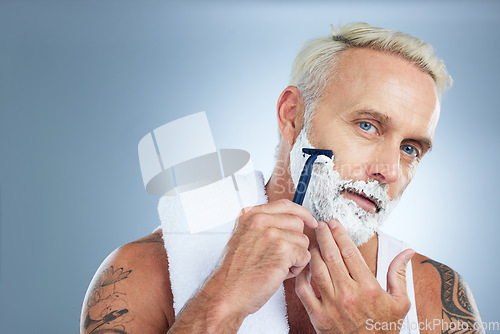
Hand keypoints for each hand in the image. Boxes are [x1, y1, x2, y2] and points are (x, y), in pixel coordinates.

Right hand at [208, 199, 317, 316]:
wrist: (226, 294)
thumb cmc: (235, 273)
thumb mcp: (244, 238)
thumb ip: (263, 226)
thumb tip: (290, 222)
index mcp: (250, 215)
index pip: (285, 205)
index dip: (301, 213)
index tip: (309, 220)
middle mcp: (260, 220)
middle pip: (297, 223)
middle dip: (295, 241)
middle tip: (281, 257)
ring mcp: (271, 233)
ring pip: (302, 240)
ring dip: (295, 257)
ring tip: (277, 267)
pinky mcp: (282, 250)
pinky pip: (304, 256)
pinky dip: (296, 268)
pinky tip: (279, 274)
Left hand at [295, 219, 413, 333]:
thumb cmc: (384, 329)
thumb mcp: (400, 302)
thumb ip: (400, 274)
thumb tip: (407, 251)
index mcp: (368, 288)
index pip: (349, 252)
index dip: (339, 234)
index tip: (334, 223)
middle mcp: (348, 295)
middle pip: (330, 256)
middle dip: (324, 236)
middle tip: (321, 225)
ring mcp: (331, 306)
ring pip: (316, 269)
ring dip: (313, 252)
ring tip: (313, 242)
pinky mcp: (318, 317)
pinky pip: (303, 290)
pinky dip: (301, 275)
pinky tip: (304, 266)